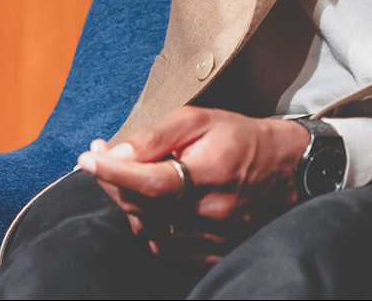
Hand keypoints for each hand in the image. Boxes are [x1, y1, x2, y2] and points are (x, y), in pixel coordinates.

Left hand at [76, 107, 308, 263]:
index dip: (114, 173)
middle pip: (144, 207)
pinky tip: (148, 202)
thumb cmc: (237, 137)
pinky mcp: (214, 251)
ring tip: (126, 176)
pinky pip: (166, 246)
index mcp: (210, 172)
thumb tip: (117, 154)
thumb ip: (156, 137)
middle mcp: (212, 211)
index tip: (87, 159)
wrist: (284, 168)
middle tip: (101, 157)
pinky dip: (149, 224)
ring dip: (129, 203)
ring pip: (150, 228)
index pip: (151, 181)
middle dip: (113, 181)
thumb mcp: (198, 119)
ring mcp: (214, 237)